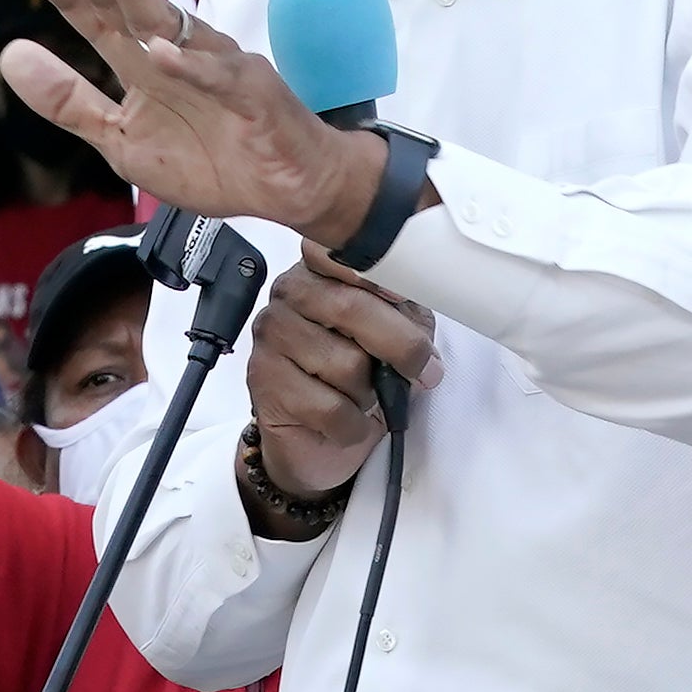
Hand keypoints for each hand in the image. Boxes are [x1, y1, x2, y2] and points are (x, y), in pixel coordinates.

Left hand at [0, 0, 383, 244]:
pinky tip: (160, 52)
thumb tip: (8, 53)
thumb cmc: (211, 159)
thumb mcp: (121, 141)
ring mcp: (213, 64)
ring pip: (167, 21)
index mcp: (139, 60)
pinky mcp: (251, 92)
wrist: (289, 189)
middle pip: (118, 0)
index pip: (86, 10)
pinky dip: (190, 66)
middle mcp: (173, 49)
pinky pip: (217, 76)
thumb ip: (68, 101)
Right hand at [248, 248, 441, 500]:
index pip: (340, 249)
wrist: (323, 442)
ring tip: (364, 396)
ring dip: (370, 393)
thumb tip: (428, 305)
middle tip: (423, 369)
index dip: (376, 272)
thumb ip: (408, 313)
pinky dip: (352, 424)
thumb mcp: (399, 336)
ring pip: (344, 363)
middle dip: (401, 345)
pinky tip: (347, 421)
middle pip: (351, 307)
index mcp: (321, 269)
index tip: (402, 297)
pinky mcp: (263, 378)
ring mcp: (272, 333)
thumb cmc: (361, 380)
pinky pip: (328, 406)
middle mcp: (290, 293)